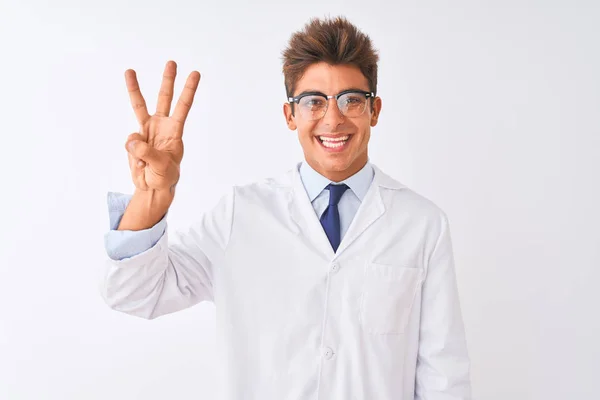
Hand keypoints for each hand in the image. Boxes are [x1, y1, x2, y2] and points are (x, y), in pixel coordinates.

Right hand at [124, 60, 199, 193]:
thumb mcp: (161, 167)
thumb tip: (132, 139)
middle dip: (168, 80)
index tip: (195, 74)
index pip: (183, 107)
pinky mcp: (134, 139)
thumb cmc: (164, 176)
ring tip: (129, 71)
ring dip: (134, 88)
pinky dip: (132, 153)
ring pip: (139, 106)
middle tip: (172, 62)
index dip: (189, 91)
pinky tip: (140, 163)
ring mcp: (147, 130)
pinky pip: (129, 141)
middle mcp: (161, 126)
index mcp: (174, 131)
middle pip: (164, 99)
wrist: (152, 186)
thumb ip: (147, 153)